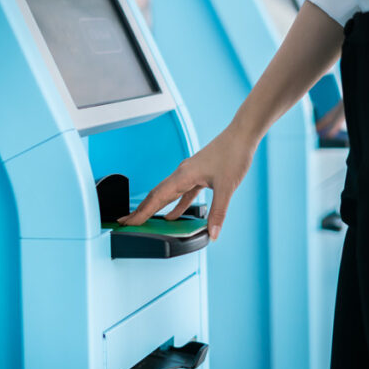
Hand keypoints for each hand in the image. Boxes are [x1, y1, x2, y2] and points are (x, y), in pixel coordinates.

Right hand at [117, 126, 258, 240]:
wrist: (241, 135)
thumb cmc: (233, 154)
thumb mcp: (226, 187)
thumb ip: (218, 212)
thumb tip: (213, 233)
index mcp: (184, 175)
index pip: (157, 197)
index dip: (141, 212)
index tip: (128, 222)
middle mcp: (182, 173)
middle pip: (156, 195)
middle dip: (141, 210)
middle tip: (127, 222)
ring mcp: (190, 173)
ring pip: (168, 193)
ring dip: (156, 207)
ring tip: (146, 219)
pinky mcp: (199, 175)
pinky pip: (182, 193)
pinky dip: (176, 204)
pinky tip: (174, 215)